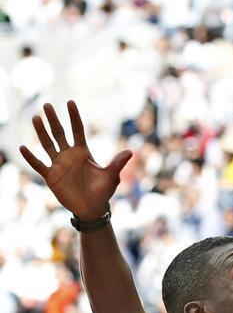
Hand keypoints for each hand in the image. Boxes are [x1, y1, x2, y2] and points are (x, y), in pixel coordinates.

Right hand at [20, 101, 131, 220]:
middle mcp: (69, 155)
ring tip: (36, 118)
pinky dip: (31, 157)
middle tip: (46, 104)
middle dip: (53, 119)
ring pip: (47, 144)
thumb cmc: (103, 192)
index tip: (70, 103)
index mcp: (83, 152)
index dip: (74, 117)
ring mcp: (59, 165)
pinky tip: (22, 147)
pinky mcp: (51, 176)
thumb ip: (117, 164)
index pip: (77, 130)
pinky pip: (38, 165)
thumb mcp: (111, 177)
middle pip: (59, 133)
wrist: (92, 209)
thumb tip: (130, 152)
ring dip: (41, 132)